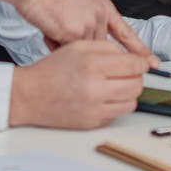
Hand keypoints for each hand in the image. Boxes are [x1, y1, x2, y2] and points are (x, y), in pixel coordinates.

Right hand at [0, 0, 153, 57]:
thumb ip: (90, 15)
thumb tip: (90, 33)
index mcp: (104, 5)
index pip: (126, 32)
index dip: (139, 49)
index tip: (152, 62)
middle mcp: (101, 15)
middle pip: (99, 46)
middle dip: (79, 44)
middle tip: (61, 29)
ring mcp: (90, 24)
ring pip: (83, 50)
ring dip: (65, 44)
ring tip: (52, 25)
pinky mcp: (76, 33)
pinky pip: (68, 51)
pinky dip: (55, 44)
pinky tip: (48, 30)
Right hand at [9, 40, 151, 128]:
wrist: (29, 96)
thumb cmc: (52, 70)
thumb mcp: (78, 47)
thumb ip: (107, 48)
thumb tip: (132, 57)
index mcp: (93, 66)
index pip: (134, 66)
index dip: (141, 63)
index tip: (139, 63)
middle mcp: (95, 89)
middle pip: (137, 86)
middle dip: (136, 78)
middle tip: (127, 74)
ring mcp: (94, 109)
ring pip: (132, 103)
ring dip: (128, 93)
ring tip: (115, 86)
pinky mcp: (92, 123)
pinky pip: (117, 114)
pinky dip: (115, 105)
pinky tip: (103, 97)